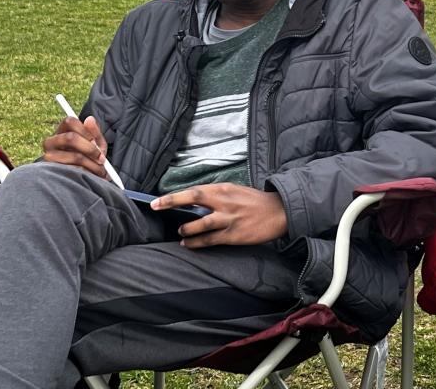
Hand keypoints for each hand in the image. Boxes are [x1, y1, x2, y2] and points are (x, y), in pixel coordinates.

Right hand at [42, 116, 108, 178]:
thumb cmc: (88, 157)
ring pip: (74, 156)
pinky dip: (86, 173)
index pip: (69, 121)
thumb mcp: (95, 144)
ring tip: (101, 171)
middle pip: (70, 138)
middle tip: (101, 158)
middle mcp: (51, 142)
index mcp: (62, 131)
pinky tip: (91, 176)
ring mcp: (49, 157)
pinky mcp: (51, 172)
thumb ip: (95, 132)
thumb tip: (90, 119)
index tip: (95, 141)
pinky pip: (73, 171)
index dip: (84, 130)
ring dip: (91, 164)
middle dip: (90, 149)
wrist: (78, 179)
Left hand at [152, 183, 287, 247]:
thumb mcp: (235, 191)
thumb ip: (216, 195)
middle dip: (172, 203)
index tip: (157, 201)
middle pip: (194, 200)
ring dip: (186, 230)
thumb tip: (194, 203)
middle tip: (157, 208)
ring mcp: (229, 219)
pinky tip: (190, 245)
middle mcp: (224, 202)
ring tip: (180, 233)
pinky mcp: (234, 235)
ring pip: (201, 224)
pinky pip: (211, 240)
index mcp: (224, 189)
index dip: (174, 196)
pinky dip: (198, 243)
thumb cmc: (254, 201)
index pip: (194, 191)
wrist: (278, 212)